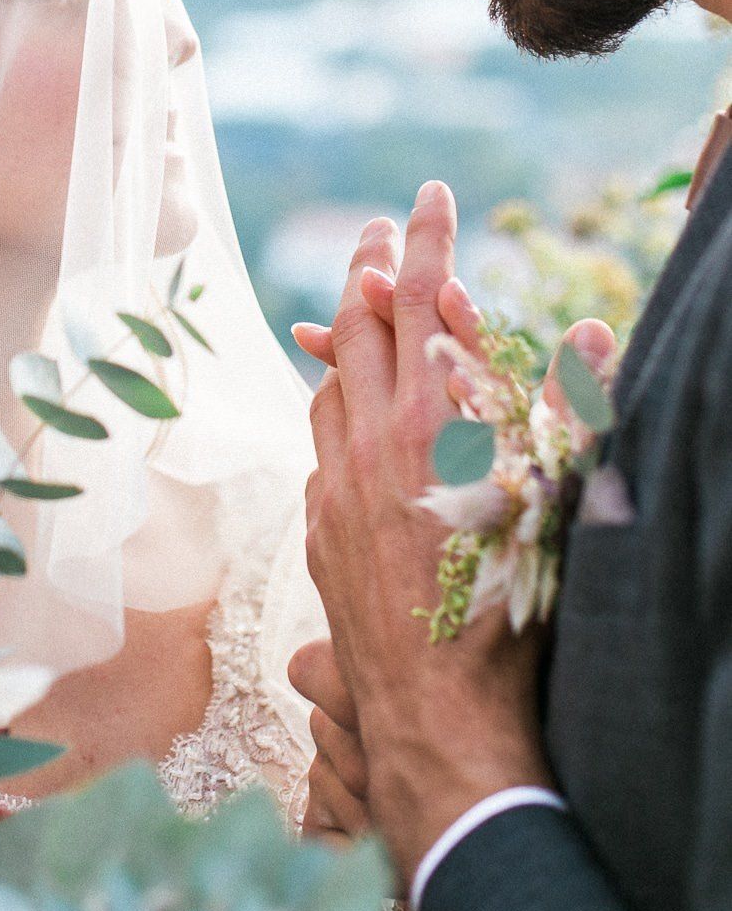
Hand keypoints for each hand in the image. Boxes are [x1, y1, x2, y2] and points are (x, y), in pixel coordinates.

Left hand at [297, 187, 555, 890]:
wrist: (439, 717)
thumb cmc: (513, 612)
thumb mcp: (556, 505)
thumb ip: (568, 410)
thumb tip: (591, 330)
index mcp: (433, 422)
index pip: (424, 298)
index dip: (428, 238)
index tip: (430, 193)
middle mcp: (371, 440)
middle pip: (360, 323)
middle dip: (373, 265)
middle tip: (384, 228)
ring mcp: (336, 482)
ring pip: (331, 378)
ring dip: (347, 331)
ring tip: (360, 297)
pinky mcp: (320, 526)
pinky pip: (320, 439)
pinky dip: (334, 400)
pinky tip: (346, 401)